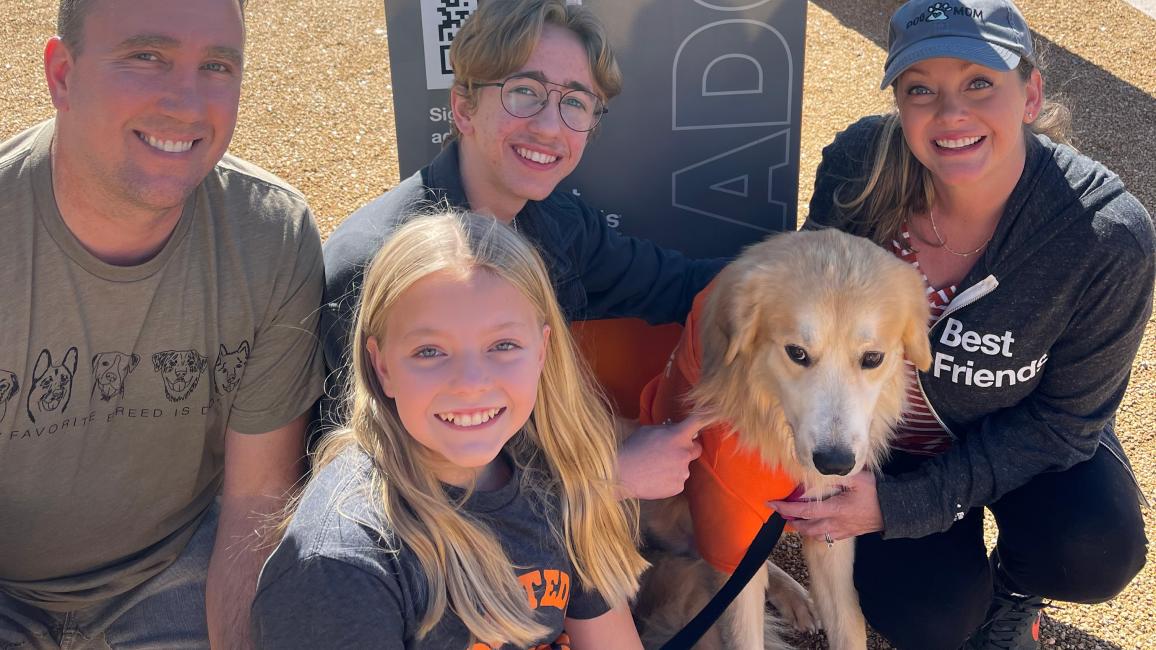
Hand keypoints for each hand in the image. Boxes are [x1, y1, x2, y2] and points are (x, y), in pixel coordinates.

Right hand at [616, 415, 704, 499]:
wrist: (621, 475)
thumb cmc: (632, 449)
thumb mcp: (647, 430)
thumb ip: (666, 429)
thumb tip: (675, 429)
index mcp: (678, 436)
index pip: (699, 422)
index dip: (709, 417)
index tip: (715, 414)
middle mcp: (684, 453)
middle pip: (696, 449)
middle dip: (687, 449)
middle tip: (670, 452)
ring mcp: (683, 472)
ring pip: (684, 467)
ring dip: (675, 466)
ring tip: (655, 468)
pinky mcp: (678, 487)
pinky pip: (678, 481)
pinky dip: (669, 480)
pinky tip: (655, 478)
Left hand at [768, 470, 883, 541]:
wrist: (895, 510)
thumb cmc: (876, 493)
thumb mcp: (858, 478)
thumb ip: (838, 476)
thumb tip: (819, 470)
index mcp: (836, 509)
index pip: (805, 511)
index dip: (786, 508)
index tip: (772, 504)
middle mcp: (836, 523)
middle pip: (806, 528)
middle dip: (791, 522)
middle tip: (780, 513)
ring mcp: (842, 531)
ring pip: (815, 535)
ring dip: (802, 529)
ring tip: (793, 520)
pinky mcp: (848, 534)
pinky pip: (827, 537)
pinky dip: (815, 533)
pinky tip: (813, 526)